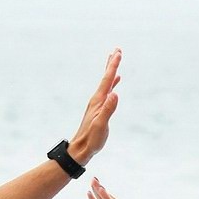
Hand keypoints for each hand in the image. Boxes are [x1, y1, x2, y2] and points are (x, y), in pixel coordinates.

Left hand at [68, 49, 122, 163]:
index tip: (118, 53)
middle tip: (117, 50)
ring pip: (106, 83)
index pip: (107, 80)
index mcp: (98, 101)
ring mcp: (98, 104)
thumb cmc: (91, 139)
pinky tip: (115, 84)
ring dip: (111, 72)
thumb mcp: (101, 125)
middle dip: (111, 64)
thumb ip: (108, 110)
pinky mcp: (99, 109)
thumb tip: (115, 94)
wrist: (80, 149)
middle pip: (105, 78)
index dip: (113, 66)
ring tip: (115, 61)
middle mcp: (97, 99)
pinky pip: (107, 92)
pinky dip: (112, 85)